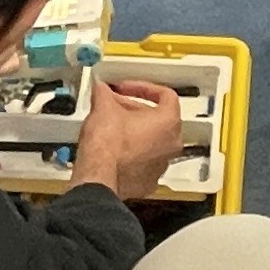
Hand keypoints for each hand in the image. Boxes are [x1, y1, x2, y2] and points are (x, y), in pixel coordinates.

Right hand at [68, 77, 184, 202]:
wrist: (98, 178)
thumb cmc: (107, 145)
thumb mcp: (103, 107)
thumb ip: (105, 93)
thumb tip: (101, 89)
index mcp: (168, 123)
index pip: (166, 96)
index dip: (143, 88)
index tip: (126, 88)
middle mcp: (171, 145)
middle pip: (158, 119)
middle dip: (134, 109)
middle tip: (114, 106)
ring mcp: (161, 165)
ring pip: (151, 142)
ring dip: (134, 132)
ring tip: (111, 127)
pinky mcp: (148, 181)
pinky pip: (143, 162)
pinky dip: (131, 154)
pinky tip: (112, 150)